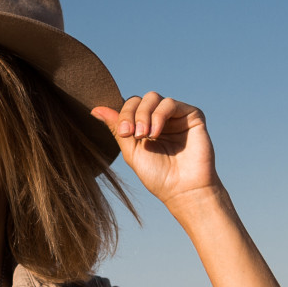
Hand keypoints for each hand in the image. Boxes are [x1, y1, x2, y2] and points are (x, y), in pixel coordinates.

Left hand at [91, 93, 219, 208]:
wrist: (182, 189)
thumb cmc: (158, 176)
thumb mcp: (132, 152)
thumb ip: (117, 129)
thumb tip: (95, 109)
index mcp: (146, 125)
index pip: (130, 106)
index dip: (123, 114)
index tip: (124, 133)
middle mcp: (161, 118)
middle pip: (139, 99)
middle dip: (132, 114)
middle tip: (133, 134)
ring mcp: (176, 116)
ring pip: (153, 97)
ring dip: (144, 114)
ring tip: (145, 135)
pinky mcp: (192, 115)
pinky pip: (170, 103)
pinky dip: (159, 115)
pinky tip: (157, 133)